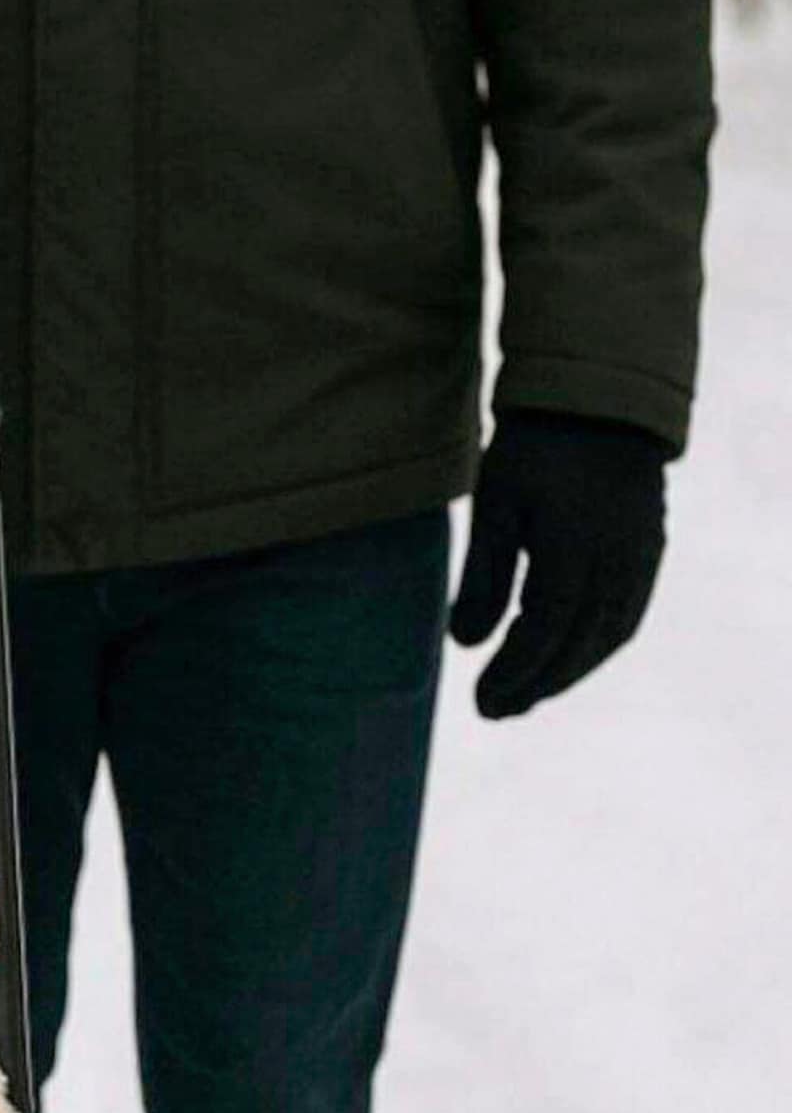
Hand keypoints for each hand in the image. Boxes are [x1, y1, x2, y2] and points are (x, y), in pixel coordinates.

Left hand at [448, 412, 668, 718]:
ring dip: (566, 672)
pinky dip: (595, 646)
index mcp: (575, 552)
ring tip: (524, 694)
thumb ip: (483, 577)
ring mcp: (641, 559)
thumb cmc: (536, 450)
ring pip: (607, 636)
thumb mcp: (496, 506)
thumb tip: (463, 645)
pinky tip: (565, 658)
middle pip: (578, 646)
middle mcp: (618, 563)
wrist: (600, 402)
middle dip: (536, 685)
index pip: (543, 634)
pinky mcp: (649, 552)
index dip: (513, 674)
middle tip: (495, 711)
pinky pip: (627, 616)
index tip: (481, 702)